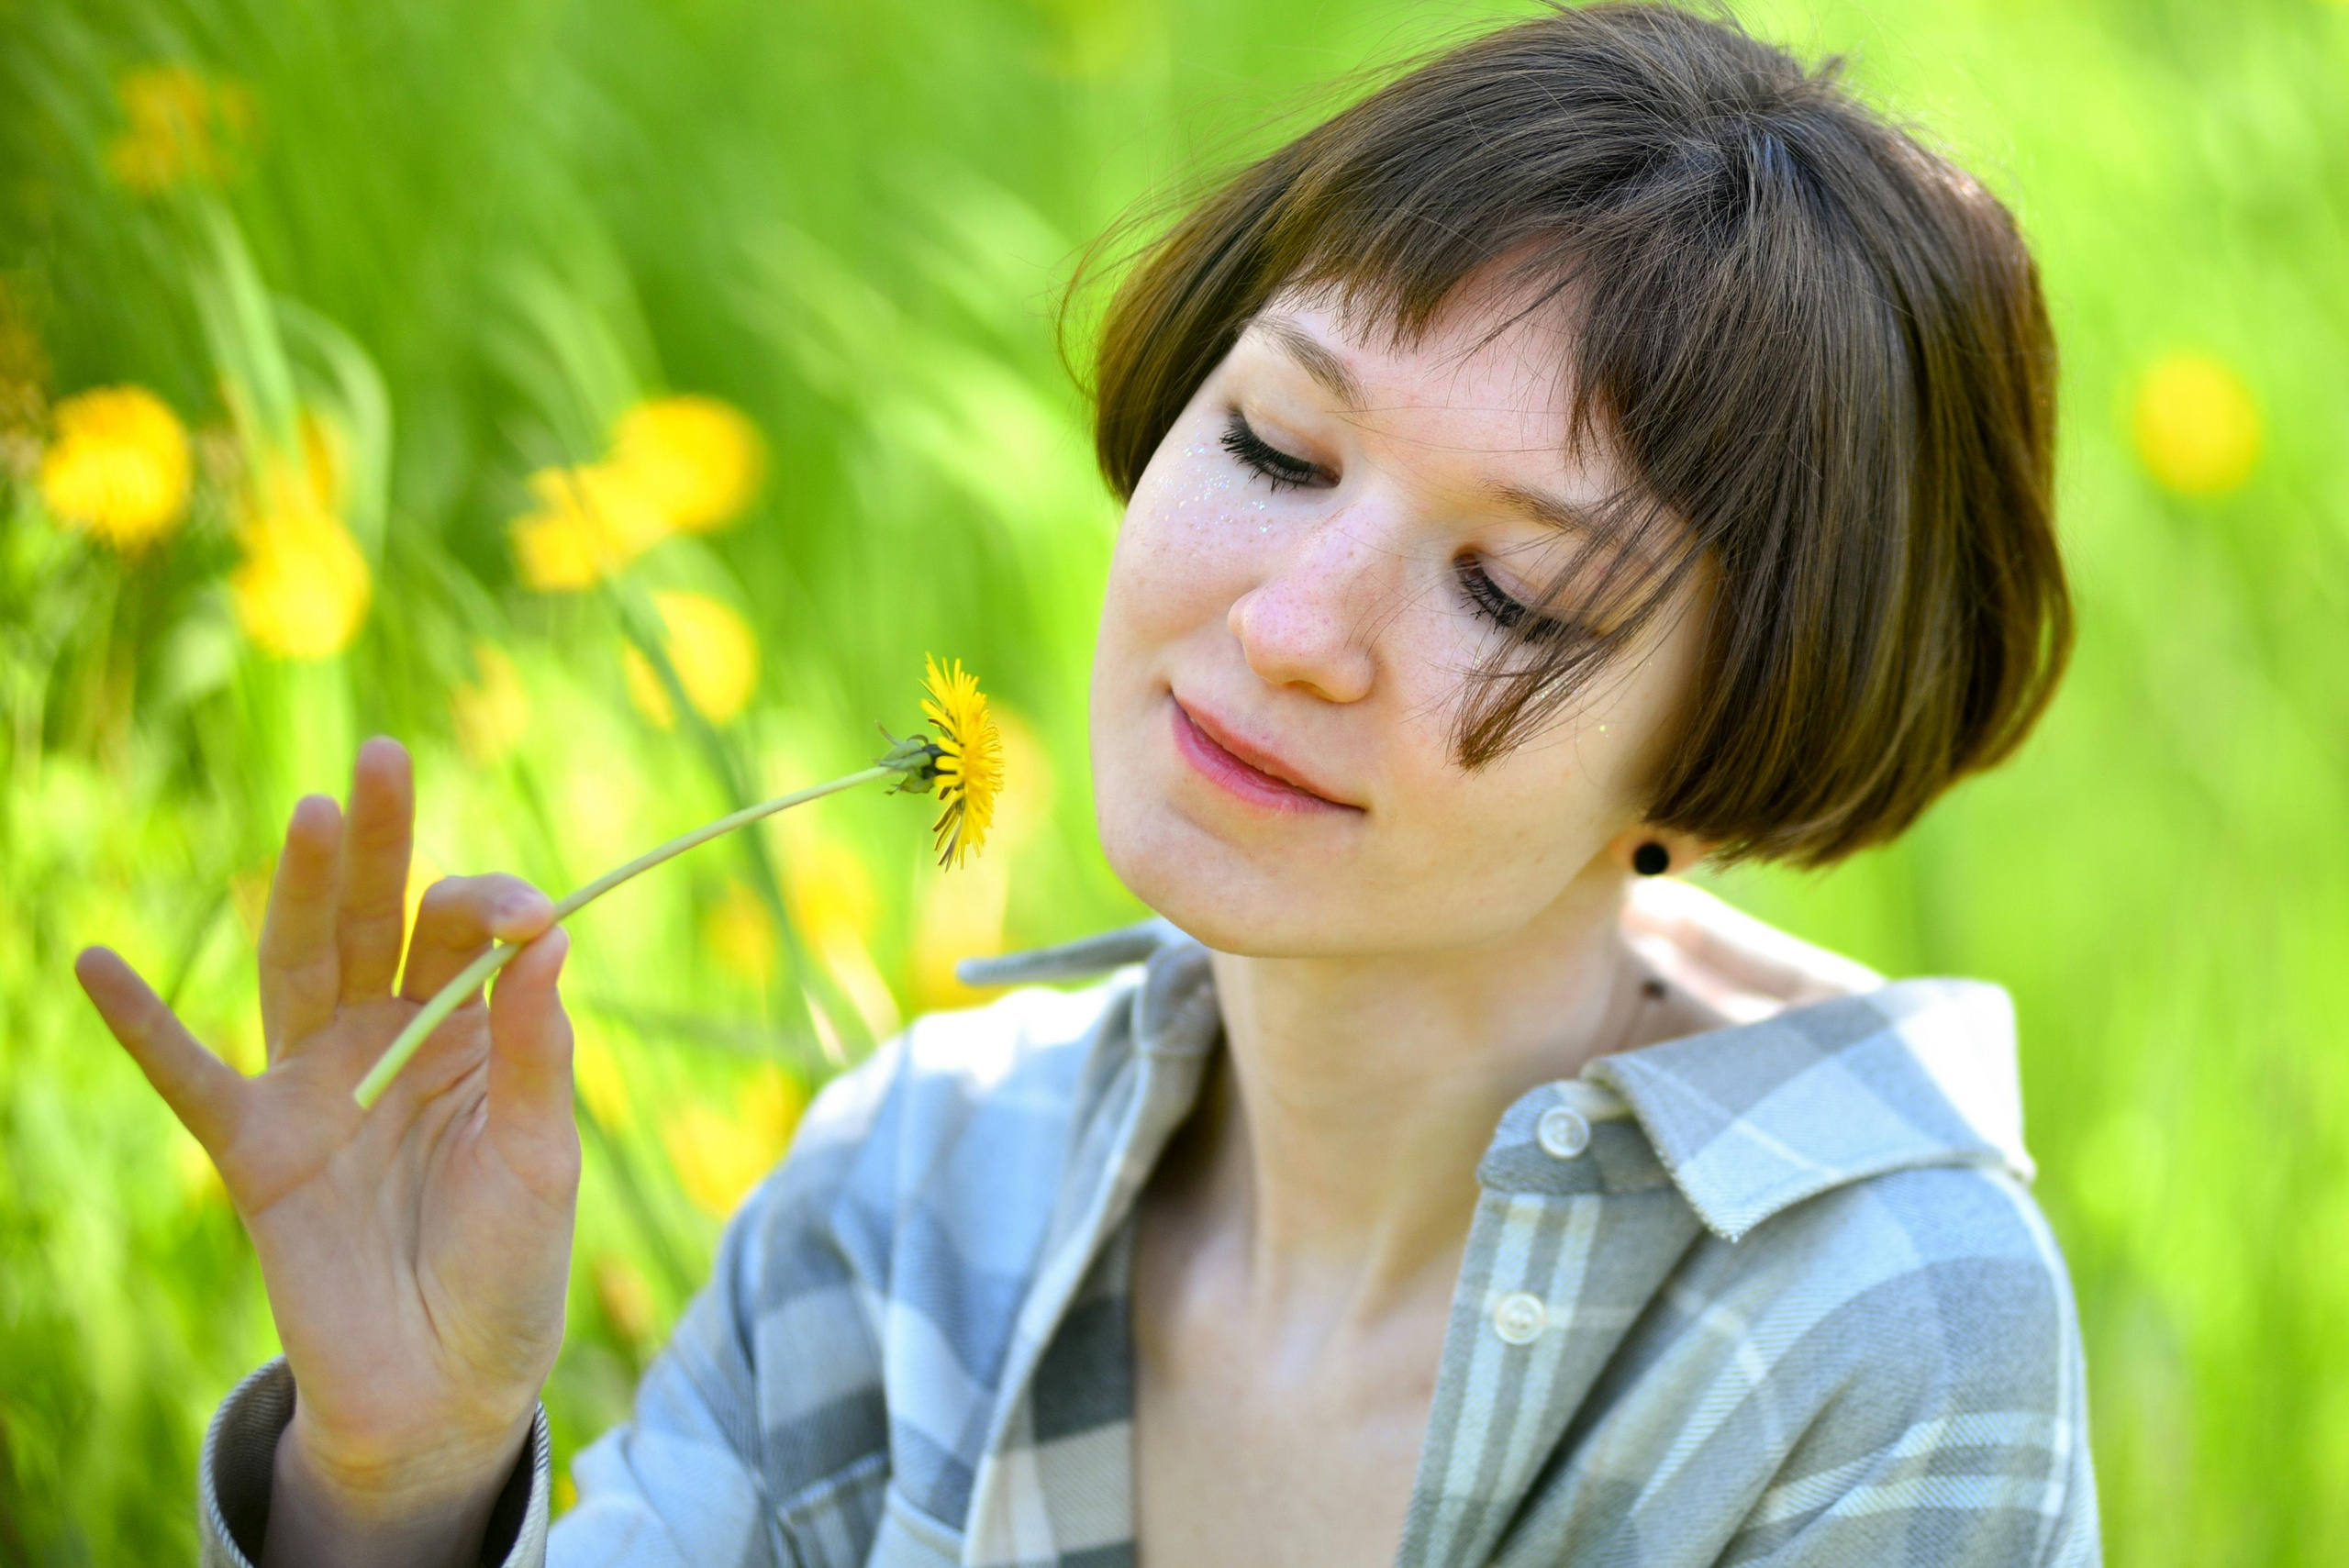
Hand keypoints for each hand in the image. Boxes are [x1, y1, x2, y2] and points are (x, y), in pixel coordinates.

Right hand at [75, 737, 577, 1565]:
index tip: (529, 919)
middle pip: (379, 918)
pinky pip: (187, 1077)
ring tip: (315, 814)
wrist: (448, 1381)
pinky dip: (141, 1024)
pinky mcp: (255, 1149)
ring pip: (300, 964)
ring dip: (302, 891)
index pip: (472, 936)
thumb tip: (549, 938)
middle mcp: (388, 1039)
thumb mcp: (541, 1157)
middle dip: (383, 840)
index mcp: (471, 1034)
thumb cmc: (512, 1264)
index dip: (496, 911)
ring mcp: (316, 1086)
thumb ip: (535, 1053)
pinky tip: (97, 961)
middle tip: (386, 755)